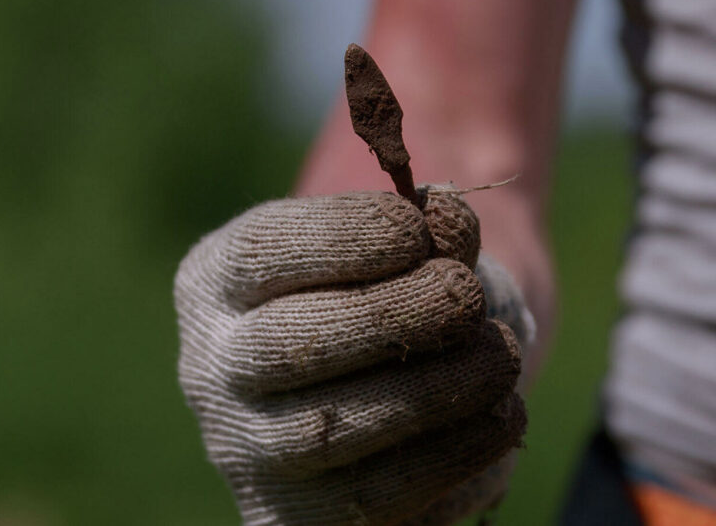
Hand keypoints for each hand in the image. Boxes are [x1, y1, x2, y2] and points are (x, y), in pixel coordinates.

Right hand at [175, 190, 526, 524]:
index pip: (262, 252)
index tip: (418, 228)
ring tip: (499, 355)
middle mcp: (212, 366)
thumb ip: (428, 226)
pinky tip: (502, 416)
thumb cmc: (389, 292)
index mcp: (217, 280)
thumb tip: (449, 219)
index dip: (344, 236)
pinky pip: (371, 496)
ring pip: (327, 430)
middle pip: (286, 345)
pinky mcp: (292, 514)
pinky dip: (449, 455)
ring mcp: (246, 448)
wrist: (382, 387)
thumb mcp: (402, 244)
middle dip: (392, 316)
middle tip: (465, 294)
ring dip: (432, 390)